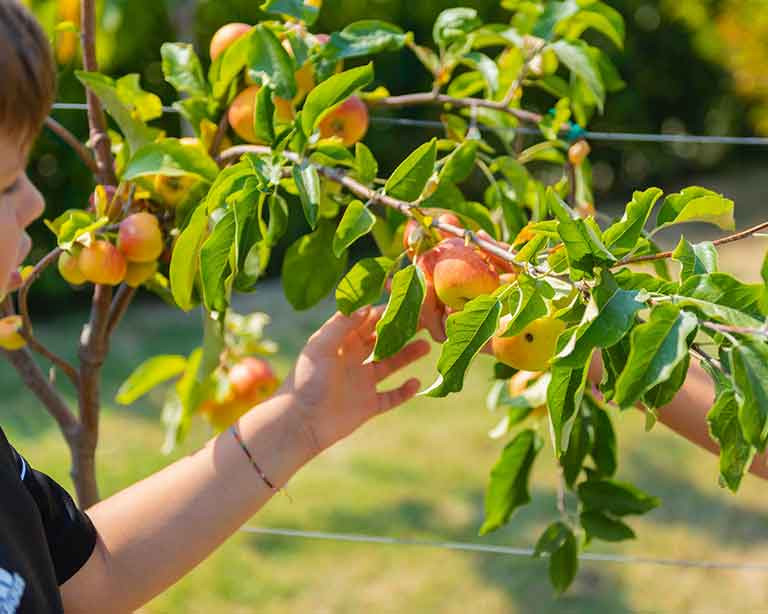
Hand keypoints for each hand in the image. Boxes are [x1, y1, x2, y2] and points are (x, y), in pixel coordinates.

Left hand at [278, 306, 429, 454]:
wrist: (301, 422)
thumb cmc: (306, 380)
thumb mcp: (321, 345)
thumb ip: (343, 324)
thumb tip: (368, 307)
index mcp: (339, 343)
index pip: (365, 322)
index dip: (383, 312)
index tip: (404, 302)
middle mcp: (352, 360)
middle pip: (381, 340)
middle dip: (401, 330)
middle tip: (424, 319)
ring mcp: (361, 383)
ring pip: (391, 364)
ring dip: (408, 355)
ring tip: (427, 345)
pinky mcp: (368, 405)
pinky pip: (392, 396)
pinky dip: (405, 391)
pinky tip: (416, 382)